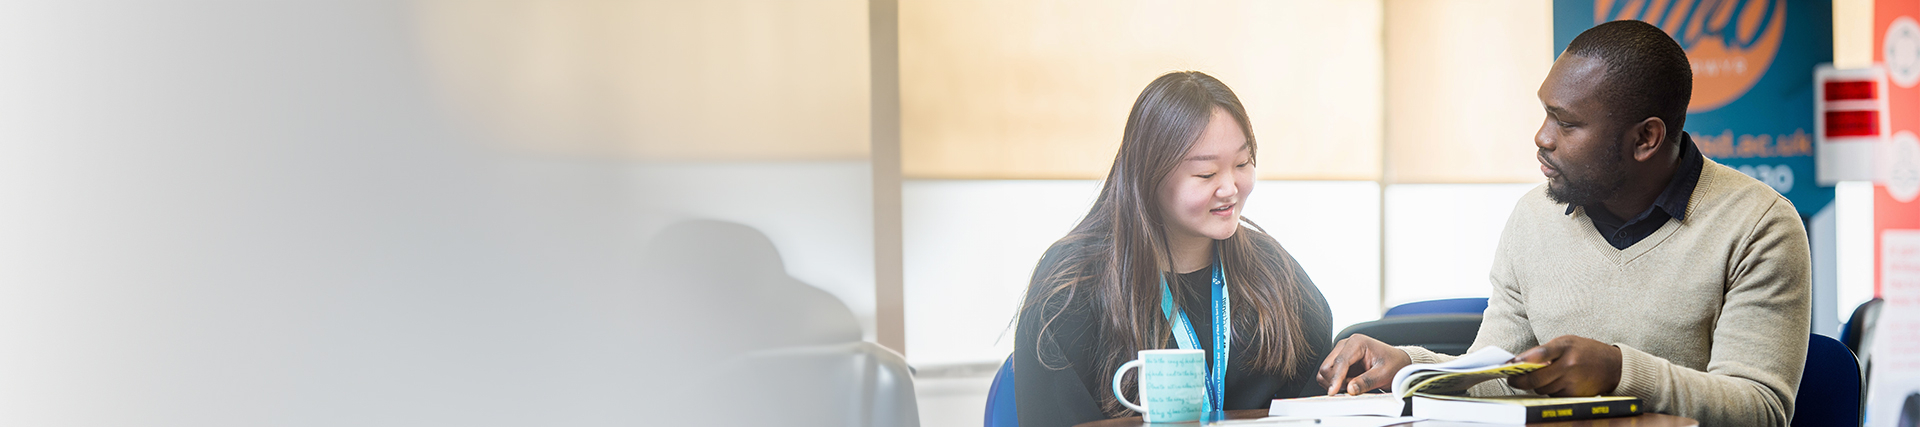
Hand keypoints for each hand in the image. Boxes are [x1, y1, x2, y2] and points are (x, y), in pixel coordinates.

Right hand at [1316, 334, 1411, 395]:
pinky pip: (1329, 376)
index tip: (1333, 391)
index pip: (1340, 361)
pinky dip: (1336, 383)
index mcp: (1357, 342)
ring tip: (1353, 385)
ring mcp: (1340, 354)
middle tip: (1352, 388)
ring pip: (1325, 372)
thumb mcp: (1383, 373)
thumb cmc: (1393, 364)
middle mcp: (1345, 346)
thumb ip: (1366, 381)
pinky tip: (1350, 384)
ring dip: (1335, 383)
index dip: (1335, 378)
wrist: (1397, 363)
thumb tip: (1350, 389)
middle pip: (1327, 366)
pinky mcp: (1339, 363)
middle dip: (1336, 381)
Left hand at [1506, 335, 1622, 396]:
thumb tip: (1521, 361)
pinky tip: (1554, 383)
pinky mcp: (1576, 394)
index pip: (1541, 353)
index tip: (1510, 364)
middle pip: (1537, 379)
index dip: (1524, 359)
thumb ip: (1546, 350)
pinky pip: (1553, 395)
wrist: (1613, 366)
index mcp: (1566, 347)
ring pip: (1543, 389)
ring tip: (1537, 378)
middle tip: (1512, 380)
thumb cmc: (1586, 351)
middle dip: (1521, 381)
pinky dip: (1549, 391)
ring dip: (1537, 386)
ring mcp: (1572, 382)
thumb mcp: (1567, 342)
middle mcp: (1569, 365)